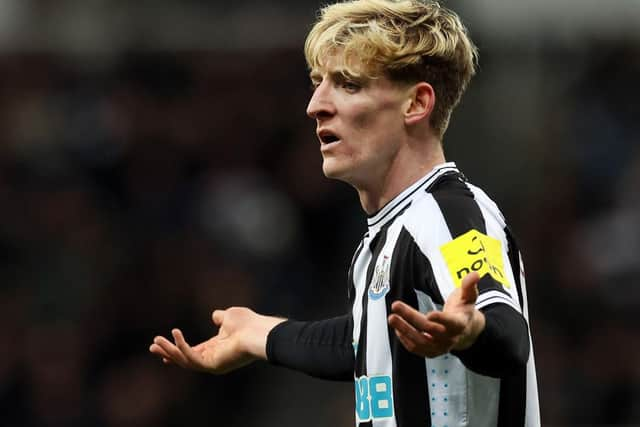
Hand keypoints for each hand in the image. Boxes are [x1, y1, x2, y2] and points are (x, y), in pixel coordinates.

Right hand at [149, 307, 284, 373]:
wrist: (259, 331)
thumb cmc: (248, 323)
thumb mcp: (229, 316)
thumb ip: (220, 317)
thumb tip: (215, 315)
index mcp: (215, 348)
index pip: (192, 351)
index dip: (177, 347)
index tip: (162, 342)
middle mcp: (212, 358)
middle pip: (185, 358)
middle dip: (168, 352)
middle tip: (152, 345)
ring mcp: (213, 364)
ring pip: (185, 360)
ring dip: (169, 350)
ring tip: (156, 341)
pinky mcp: (213, 365)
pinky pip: (192, 358)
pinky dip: (181, 346)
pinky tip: (174, 334)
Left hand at [388, 272, 484, 357]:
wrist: (465, 331)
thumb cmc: (463, 311)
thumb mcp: (469, 297)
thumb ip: (469, 286)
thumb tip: (475, 274)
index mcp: (460, 324)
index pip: (451, 323)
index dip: (441, 319)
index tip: (429, 314)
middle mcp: (450, 338)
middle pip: (429, 329)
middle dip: (411, 317)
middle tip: (396, 305)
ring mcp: (440, 347)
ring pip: (420, 341)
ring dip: (404, 330)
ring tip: (392, 318)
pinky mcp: (431, 352)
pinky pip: (417, 349)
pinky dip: (405, 339)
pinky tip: (397, 328)